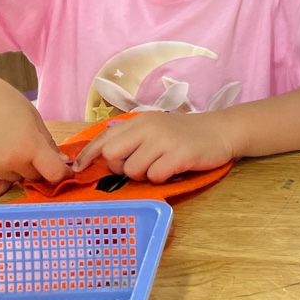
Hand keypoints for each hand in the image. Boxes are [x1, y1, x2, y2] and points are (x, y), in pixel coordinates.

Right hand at [0, 80, 71, 197]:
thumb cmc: (4, 101)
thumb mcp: (35, 118)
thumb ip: (48, 143)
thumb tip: (61, 163)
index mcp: (30, 145)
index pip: (55, 174)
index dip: (63, 173)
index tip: (63, 170)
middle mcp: (11, 160)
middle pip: (35, 177)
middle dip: (38, 168)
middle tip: (29, 151)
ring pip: (16, 181)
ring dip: (18, 172)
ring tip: (8, 149)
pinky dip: (0, 185)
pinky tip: (1, 171)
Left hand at [72, 111, 235, 181]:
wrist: (220, 131)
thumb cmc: (185, 134)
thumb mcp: (155, 130)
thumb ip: (132, 139)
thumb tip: (105, 158)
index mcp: (139, 121)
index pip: (105, 137)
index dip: (88, 155)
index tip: (78, 169)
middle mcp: (148, 127)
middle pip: (113, 155)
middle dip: (120, 168)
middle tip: (139, 168)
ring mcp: (163, 140)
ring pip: (133, 170)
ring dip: (144, 175)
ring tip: (160, 167)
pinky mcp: (179, 154)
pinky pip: (155, 176)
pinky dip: (161, 178)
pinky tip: (173, 169)